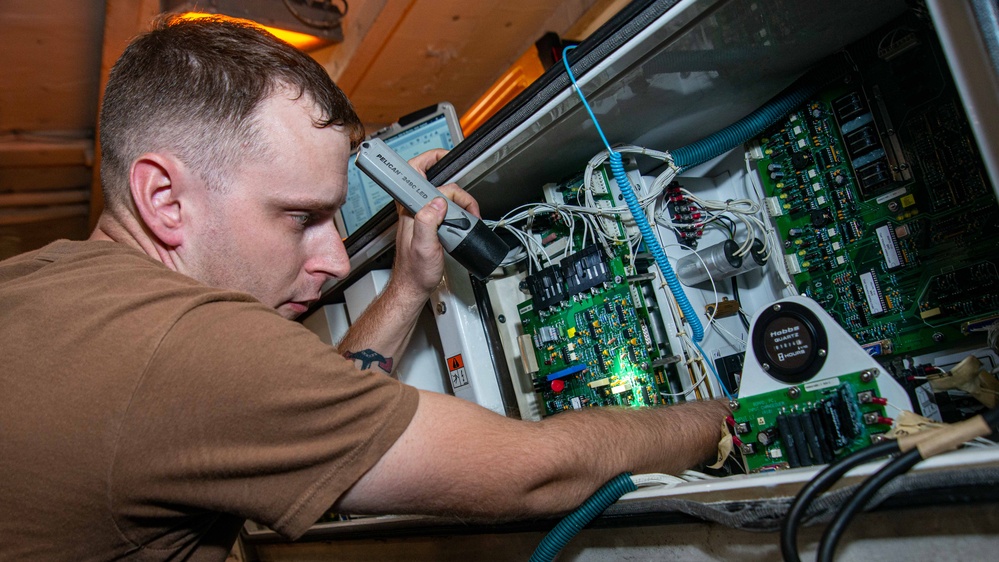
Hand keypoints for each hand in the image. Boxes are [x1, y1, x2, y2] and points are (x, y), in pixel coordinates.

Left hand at [390, 150, 480, 300]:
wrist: (415, 287)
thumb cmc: (415, 271)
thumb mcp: (422, 246)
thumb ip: (427, 221)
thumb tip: (438, 203)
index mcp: (409, 209)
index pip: (414, 173)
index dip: (428, 159)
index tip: (443, 156)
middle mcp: (414, 208)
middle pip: (437, 182)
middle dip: (456, 191)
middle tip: (466, 205)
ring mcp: (422, 215)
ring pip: (445, 196)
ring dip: (460, 205)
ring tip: (467, 219)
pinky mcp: (429, 223)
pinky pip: (447, 209)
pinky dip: (460, 213)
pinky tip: (463, 223)